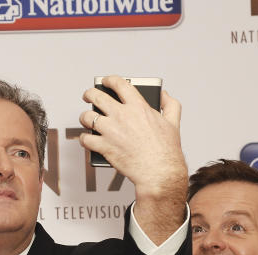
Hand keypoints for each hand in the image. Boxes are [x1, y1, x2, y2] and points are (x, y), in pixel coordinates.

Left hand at [78, 76, 187, 241]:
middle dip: (89, 93)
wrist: (159, 172)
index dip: (109, 80)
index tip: (106, 81)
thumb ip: (170, 104)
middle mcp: (121, 116)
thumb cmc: (166, 150)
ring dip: (84, 117)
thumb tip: (163, 95)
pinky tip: (86, 138)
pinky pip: (85, 139)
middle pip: (96, 96)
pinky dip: (84, 138)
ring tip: (86, 118)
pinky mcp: (104, 146)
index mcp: (138, 107)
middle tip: (88, 95)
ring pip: (87, 117)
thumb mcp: (173, 122)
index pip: (119, 84)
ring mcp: (111, 131)